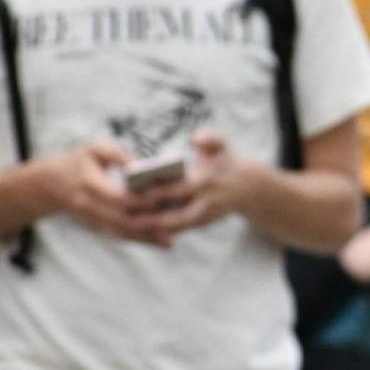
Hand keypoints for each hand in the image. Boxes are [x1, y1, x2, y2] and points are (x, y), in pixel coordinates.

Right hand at [42, 139, 171, 245]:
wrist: (54, 183)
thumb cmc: (81, 160)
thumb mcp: (95, 148)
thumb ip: (117, 154)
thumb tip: (140, 166)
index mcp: (89, 184)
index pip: (116, 197)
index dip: (138, 200)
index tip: (160, 197)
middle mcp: (88, 206)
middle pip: (122, 219)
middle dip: (147, 221)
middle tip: (173, 218)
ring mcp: (92, 220)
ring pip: (122, 233)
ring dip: (146, 236)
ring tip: (170, 239)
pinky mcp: (97, 227)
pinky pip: (121, 236)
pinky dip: (142, 239)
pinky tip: (162, 242)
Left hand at [127, 130, 263, 246]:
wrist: (248, 187)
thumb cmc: (226, 161)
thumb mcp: (223, 144)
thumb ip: (211, 138)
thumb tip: (195, 138)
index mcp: (204, 182)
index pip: (175, 189)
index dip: (153, 192)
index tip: (132, 190)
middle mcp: (203, 204)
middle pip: (169, 215)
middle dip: (146, 216)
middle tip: (121, 213)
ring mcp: (201, 218)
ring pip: (171, 228)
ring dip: (149, 228)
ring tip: (125, 223)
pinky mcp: (199, 225)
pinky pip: (175, 231)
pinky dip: (157, 231)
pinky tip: (138, 228)